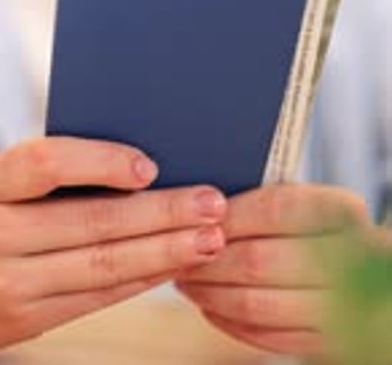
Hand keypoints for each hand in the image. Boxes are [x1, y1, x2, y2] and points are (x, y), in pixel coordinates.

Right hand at [0, 137, 225, 353]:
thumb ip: (51, 171)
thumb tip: (141, 166)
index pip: (45, 165)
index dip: (101, 162)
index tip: (150, 165)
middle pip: (91, 222)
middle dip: (162, 214)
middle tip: (211, 203)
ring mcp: (7, 285)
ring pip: (102, 267)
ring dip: (164, 252)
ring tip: (208, 239)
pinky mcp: (24, 321)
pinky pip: (95, 298)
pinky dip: (139, 280)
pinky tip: (171, 266)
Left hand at [176, 183, 368, 357]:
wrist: (363, 272)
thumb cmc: (315, 225)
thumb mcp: (302, 198)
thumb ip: (262, 199)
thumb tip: (199, 203)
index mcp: (342, 212)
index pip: (275, 208)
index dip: (229, 215)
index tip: (192, 215)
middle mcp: (349, 260)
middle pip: (260, 260)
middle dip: (207, 260)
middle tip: (176, 253)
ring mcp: (340, 305)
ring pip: (257, 304)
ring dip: (211, 293)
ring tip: (186, 280)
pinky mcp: (324, 341)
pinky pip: (266, 337)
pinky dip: (229, 322)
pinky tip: (211, 305)